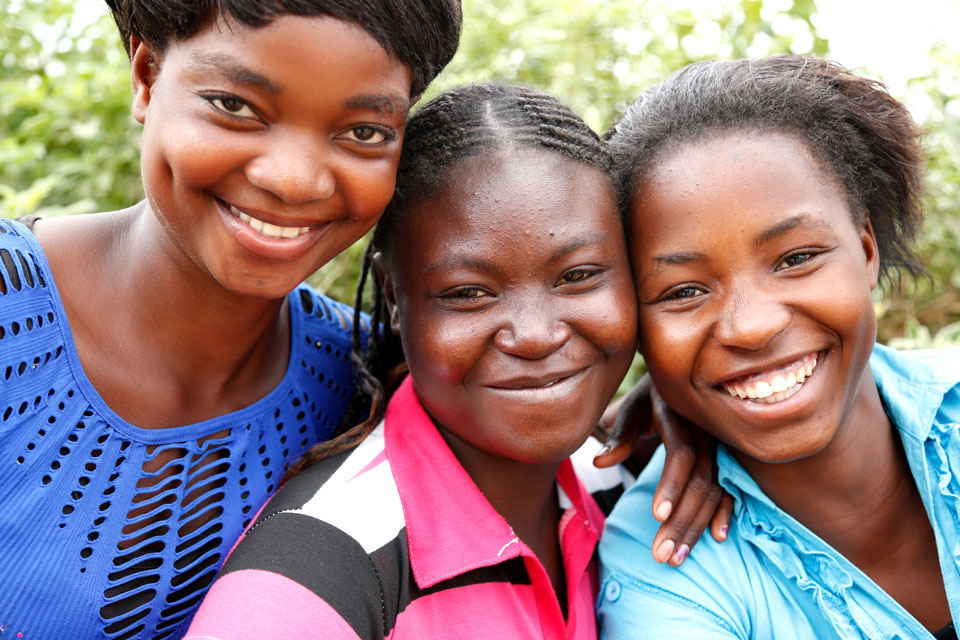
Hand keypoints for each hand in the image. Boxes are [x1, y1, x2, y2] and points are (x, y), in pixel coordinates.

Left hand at [594, 375, 733, 565]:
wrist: (688, 379)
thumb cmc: (651, 397)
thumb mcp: (632, 408)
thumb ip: (619, 435)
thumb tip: (599, 461)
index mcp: (680, 418)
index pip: (681, 455)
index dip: (671, 485)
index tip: (656, 516)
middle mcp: (706, 435)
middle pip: (699, 483)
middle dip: (680, 522)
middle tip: (661, 555)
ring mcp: (720, 449)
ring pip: (714, 493)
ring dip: (696, 527)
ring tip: (676, 558)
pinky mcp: (726, 460)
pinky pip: (730, 490)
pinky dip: (725, 514)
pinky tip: (717, 538)